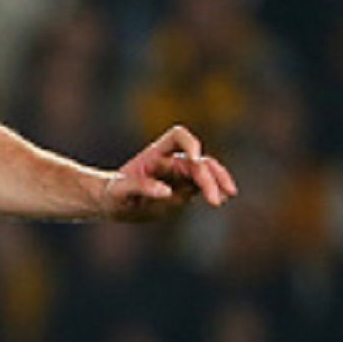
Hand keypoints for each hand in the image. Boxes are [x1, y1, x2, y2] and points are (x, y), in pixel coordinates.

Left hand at [100, 125, 239, 222]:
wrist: (115, 204)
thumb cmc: (114, 195)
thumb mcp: (119, 192)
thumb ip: (140, 187)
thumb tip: (167, 192)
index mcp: (154, 154)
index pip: (178, 136)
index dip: (190, 143)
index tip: (195, 161)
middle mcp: (171, 160)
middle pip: (198, 160)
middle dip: (208, 178)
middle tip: (214, 200)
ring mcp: (180, 174)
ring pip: (207, 170)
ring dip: (219, 180)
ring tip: (228, 195)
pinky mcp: (186, 188)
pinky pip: (206, 184)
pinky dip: (217, 188)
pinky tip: (223, 197)